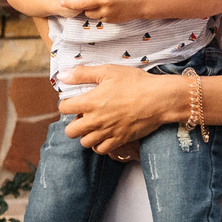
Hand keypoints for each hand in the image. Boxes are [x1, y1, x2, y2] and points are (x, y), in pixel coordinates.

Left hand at [58, 63, 178, 157]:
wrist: (159, 99)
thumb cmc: (135, 83)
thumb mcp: (108, 71)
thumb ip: (83, 74)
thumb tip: (62, 76)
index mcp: (90, 102)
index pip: (64, 108)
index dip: (67, 103)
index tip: (75, 100)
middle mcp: (95, 120)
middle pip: (70, 131)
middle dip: (73, 123)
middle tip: (83, 116)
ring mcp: (107, 132)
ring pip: (85, 142)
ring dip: (86, 135)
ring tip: (93, 126)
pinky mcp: (119, 140)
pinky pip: (101, 149)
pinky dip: (99, 145)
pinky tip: (103, 135)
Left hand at [66, 0, 150, 24]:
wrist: (141, 2)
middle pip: (81, 2)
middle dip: (69, 3)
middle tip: (61, 2)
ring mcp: (106, 10)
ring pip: (87, 12)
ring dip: (87, 8)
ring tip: (93, 3)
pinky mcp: (108, 19)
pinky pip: (96, 17)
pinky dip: (97, 13)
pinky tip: (104, 8)